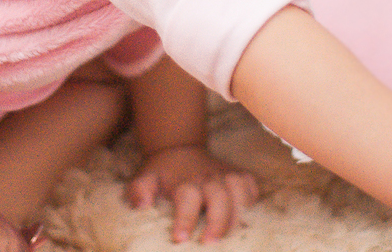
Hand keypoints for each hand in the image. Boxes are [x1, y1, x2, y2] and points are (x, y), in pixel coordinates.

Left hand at [126, 144, 258, 243]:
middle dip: (218, 222)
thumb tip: (143, 206)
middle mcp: (208, 177)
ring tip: (232, 238)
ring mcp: (226, 175)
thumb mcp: (144, 179)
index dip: (186, 219)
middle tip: (209, 244)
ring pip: (239, 192)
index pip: (188, 198)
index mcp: (185, 181)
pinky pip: (252, 189)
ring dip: (237, 215)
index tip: (179, 239)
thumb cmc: (162, 173)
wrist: (180, 149)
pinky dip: (251, 203)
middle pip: (220, 197)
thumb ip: (139, 191)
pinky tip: (244, 219)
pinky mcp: (240, 175)